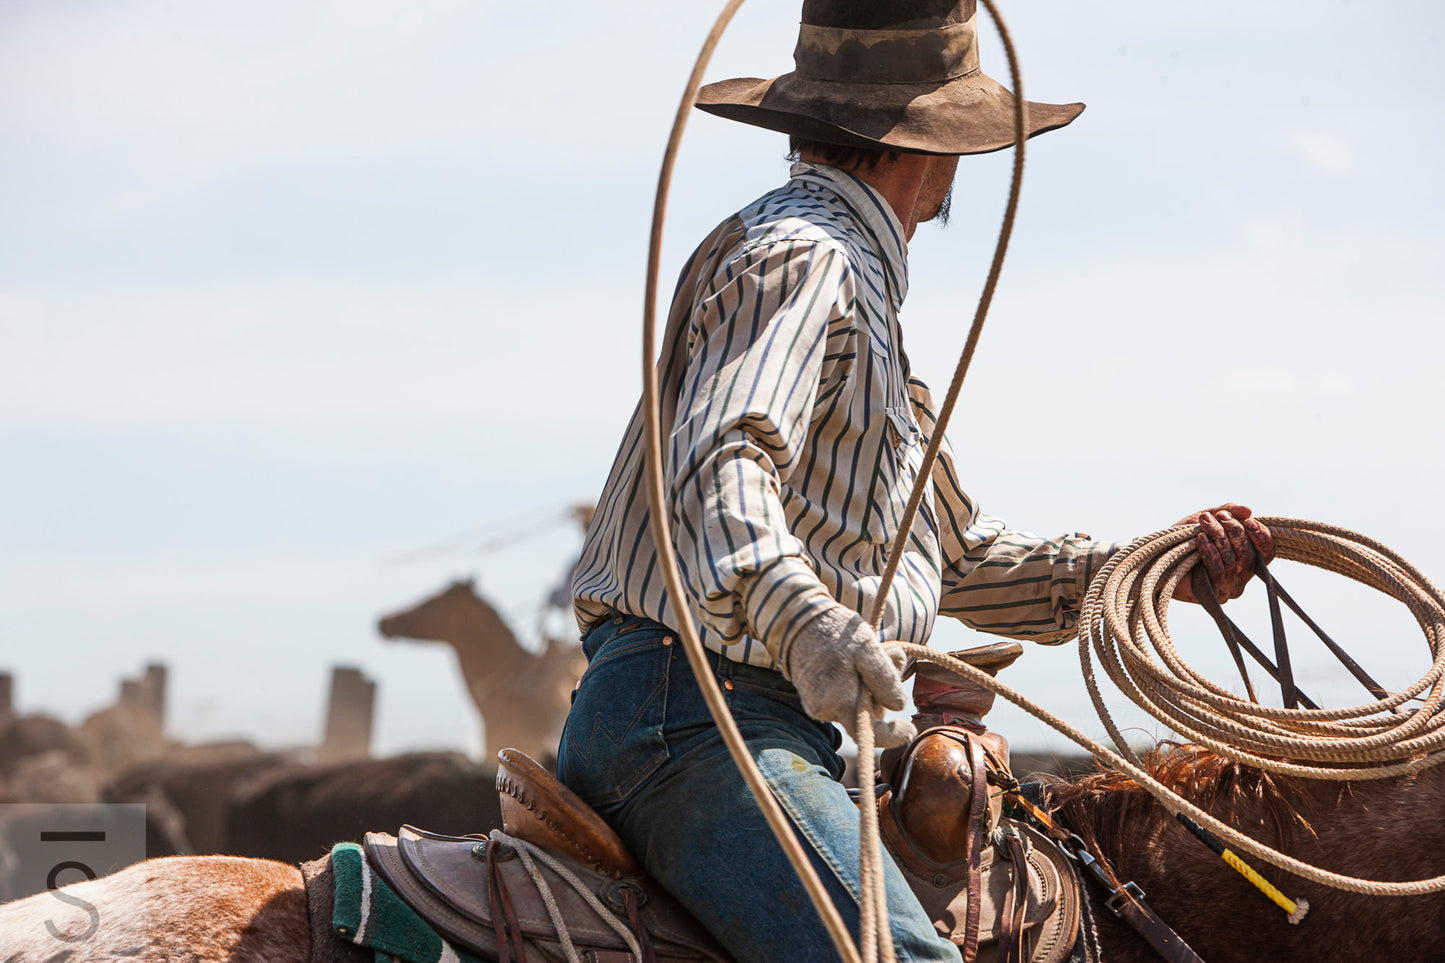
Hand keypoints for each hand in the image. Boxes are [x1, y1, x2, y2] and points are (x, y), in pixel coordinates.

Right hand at [781, 603, 916, 747]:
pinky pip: (841, 698)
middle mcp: (825, 710)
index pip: (869, 735)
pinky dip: (851, 684)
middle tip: (884, 655)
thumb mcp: (868, 648)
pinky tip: (848, 662)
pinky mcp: (812, 696)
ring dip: (866, 687)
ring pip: (854, 705)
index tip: (910, 729)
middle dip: (880, 694)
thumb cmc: (835, 632)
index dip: (893, 735)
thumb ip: (884, 679)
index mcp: (839, 702)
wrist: (797, 619)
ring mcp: (816, 704)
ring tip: (861, 655)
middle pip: (865, 716)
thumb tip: (898, 706)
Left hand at [1170, 503, 1275, 603]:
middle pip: (1249, 554)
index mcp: (1245, 559)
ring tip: (1204, 523)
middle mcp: (1241, 576)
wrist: (1155, 556)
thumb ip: (1228, 511)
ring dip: (1218, 537)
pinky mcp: (1213, 595)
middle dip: (1235, 532)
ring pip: (1232, 561)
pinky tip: (1200, 540)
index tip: (1249, 521)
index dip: (1261, 536)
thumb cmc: (1184, 538)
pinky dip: (1210, 552)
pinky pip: (1218, 572)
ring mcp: (1228, 588)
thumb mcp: (1208, 518)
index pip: (1266, 552)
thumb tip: (1249, 510)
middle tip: (1218, 517)